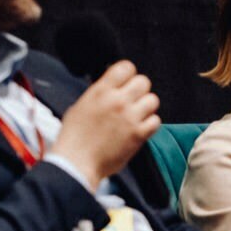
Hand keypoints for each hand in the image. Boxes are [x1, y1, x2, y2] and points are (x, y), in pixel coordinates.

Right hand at [51, 60, 159, 187]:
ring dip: (146, 106)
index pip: (126, 67)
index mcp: (100, 91)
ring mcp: (130, 118)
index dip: (128, 73)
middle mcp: (117, 101)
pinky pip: (156, 121)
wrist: (76, 163)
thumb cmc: (74, 138)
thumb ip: (99, 94)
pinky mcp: (138, 135)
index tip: (126, 81)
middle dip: (138, 89)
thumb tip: (111, 87)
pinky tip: (140, 127)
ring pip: (153, 100)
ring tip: (137, 114)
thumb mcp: (81, 106)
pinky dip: (150, 123)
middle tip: (132, 99)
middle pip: (143, 81)